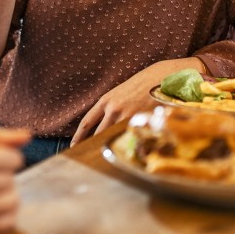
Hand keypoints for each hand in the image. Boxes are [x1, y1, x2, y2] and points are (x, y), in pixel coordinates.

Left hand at [71, 58, 203, 145]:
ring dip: (113, 146)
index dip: (79, 136)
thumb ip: (112, 107)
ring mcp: (127, 116)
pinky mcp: (140, 121)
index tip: (74, 145)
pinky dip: (130, 144)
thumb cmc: (142, 85)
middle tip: (91, 157)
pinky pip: (130, 137)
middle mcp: (113, 109)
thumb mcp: (121, 93)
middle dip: (94, 145)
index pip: (87, 121)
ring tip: (112, 156)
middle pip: (98, 134)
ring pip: (115, 137)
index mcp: (106, 100)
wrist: (160, 77)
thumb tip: (106, 125)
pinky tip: (131, 150)